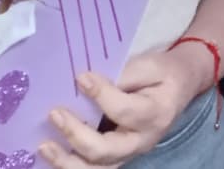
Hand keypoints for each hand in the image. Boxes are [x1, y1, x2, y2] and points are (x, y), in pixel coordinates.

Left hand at [37, 51, 201, 167]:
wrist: (178, 88)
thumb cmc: (162, 74)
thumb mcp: (150, 65)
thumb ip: (123, 74)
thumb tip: (87, 82)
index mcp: (156, 114)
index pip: (125, 111)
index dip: (101, 95)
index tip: (81, 77)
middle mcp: (142, 141)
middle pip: (106, 150)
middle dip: (76, 134)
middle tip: (55, 113)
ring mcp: (128, 154)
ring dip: (67, 161)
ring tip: (45, 146)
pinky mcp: (115, 158)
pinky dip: (68, 165)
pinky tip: (51, 154)